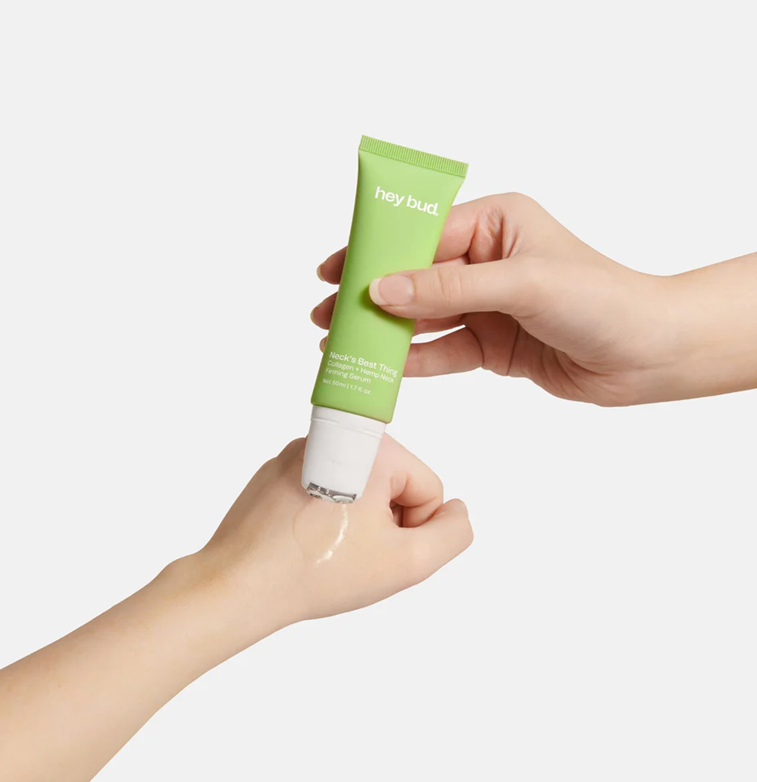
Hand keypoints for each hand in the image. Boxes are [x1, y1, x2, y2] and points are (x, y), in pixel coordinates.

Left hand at [0, 437, 470, 781]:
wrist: (237, 585)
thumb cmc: (320, 571)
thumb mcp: (408, 563)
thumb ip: (453, 534)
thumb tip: (458, 511)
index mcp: (373, 446)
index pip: (429, 488)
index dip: (414, 532)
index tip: (377, 553)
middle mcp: (335, 434)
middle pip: (392, 486)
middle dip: (383, 526)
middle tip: (351, 556)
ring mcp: (299, 450)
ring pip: (357, 491)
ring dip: (354, 524)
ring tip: (324, 552)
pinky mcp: (274, 470)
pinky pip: (322, 491)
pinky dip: (322, 519)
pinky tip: (303, 546)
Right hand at [312, 193, 705, 406]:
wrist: (647, 354)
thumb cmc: (600, 299)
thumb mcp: (519, 283)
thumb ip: (448, 287)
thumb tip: (381, 288)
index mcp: (496, 223)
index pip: (422, 234)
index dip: (376, 253)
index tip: (335, 269)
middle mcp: (487, 260)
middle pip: (415, 276)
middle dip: (370, 293)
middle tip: (325, 310)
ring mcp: (488, 304)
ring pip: (424, 316)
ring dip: (385, 329)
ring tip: (340, 341)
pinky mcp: (492, 344)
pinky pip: (444, 350)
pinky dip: (414, 359)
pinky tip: (384, 367)